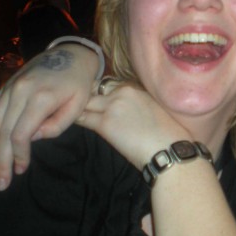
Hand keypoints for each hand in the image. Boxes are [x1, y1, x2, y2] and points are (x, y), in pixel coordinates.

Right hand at [0, 45, 99, 190]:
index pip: (21, 133)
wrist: (73, 54)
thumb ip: (56, 125)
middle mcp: (20, 91)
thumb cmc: (80, 84)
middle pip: (3, 131)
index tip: (20, 170)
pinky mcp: (6, 86)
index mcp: (41, 98)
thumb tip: (31, 139)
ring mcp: (10, 87)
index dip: (18, 154)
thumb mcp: (78, 106)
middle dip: (0, 160)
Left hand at [76, 84, 190, 171]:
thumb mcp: (156, 109)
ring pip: (86, 101)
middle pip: (96, 89)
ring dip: (78, 107)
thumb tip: (127, 112)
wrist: (170, 150)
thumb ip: (139, 104)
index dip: (101, 93)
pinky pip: (82, 118)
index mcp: (138, 87)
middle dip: (87, 97)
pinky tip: (65, 122)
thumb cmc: (170, 136)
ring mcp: (113, 105)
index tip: (96, 100)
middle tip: (77, 105)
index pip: (111, 84)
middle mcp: (124, 91)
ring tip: (66, 113)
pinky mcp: (105, 123)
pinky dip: (73, 120)